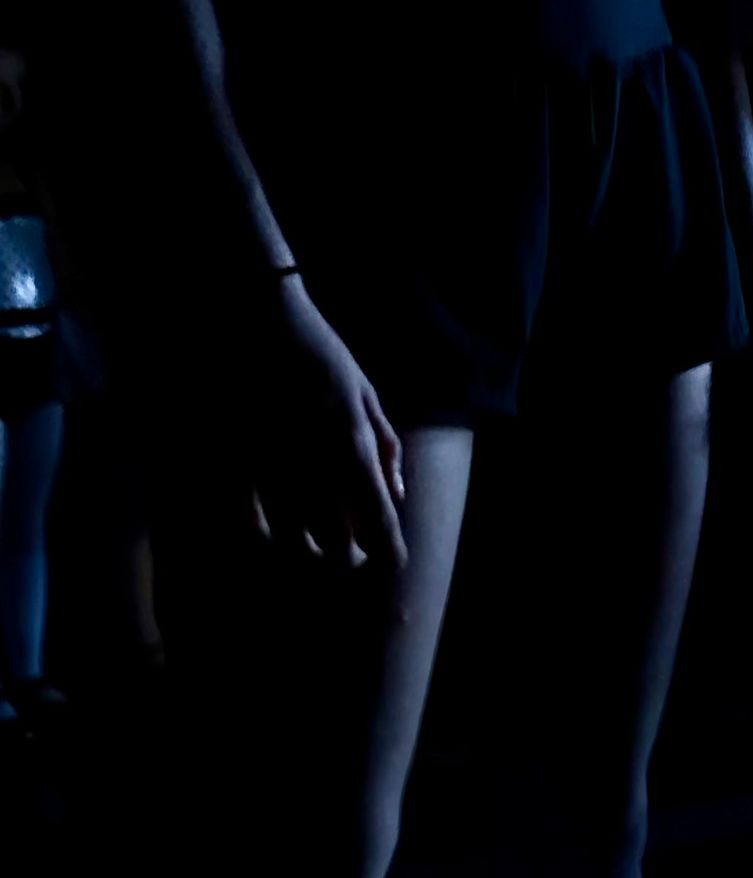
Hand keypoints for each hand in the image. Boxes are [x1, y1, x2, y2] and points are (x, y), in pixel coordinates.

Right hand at [245, 278, 407, 570]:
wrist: (253, 315)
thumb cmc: (318, 352)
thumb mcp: (365, 391)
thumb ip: (386, 448)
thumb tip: (396, 497)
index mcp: (352, 445)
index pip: (378, 523)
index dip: (389, 552)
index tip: (392, 562)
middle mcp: (312, 464)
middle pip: (334, 545)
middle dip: (347, 555)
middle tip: (351, 550)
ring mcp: (269, 466)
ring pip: (290, 541)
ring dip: (306, 547)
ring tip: (315, 542)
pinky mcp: (232, 461)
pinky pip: (248, 519)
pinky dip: (264, 529)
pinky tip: (274, 524)